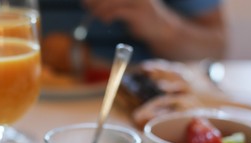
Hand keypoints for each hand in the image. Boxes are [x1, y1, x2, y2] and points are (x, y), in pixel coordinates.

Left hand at [81, 0, 224, 60]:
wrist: (165, 31)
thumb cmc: (144, 19)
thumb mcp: (128, 8)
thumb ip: (112, 5)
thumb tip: (89, 3)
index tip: (85, 1)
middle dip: (94, 0)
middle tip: (85, 5)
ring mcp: (139, 1)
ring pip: (111, 1)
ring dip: (99, 8)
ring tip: (96, 15)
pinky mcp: (139, 13)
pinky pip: (117, 12)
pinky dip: (108, 16)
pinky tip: (106, 20)